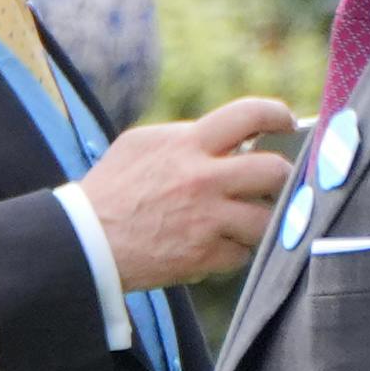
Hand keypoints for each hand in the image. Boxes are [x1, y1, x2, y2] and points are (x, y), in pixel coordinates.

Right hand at [77, 98, 294, 289]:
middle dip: (281, 176)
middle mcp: (203, 179)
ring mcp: (206, 220)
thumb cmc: (109, 190)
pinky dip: (233, 252)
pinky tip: (213, 247)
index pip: (249, 114)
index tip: (286, 123)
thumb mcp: (140, 146)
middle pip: (274, 171)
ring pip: (266, 219)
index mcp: (188, 145)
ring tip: (242, 221)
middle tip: (273, 183)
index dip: (277, 114)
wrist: (83, 241)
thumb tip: (227, 139)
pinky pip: (241, 254)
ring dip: (260, 220)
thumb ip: (184, 137)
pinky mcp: (203, 256)